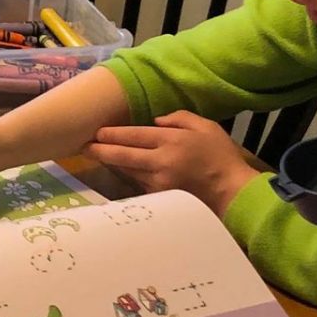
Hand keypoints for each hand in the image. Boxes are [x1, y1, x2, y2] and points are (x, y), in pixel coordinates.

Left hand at [83, 111, 259, 215]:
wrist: (233, 193)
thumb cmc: (221, 157)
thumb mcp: (205, 127)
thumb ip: (179, 119)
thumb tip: (155, 122)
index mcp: (171, 142)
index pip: (133, 136)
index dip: (112, 134)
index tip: (96, 132)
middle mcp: (160, 162)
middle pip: (122, 155)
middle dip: (100, 150)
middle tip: (83, 146)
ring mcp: (159, 183)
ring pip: (128, 170)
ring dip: (112, 163)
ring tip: (97, 155)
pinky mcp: (161, 198)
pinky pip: (139, 184)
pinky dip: (129, 176)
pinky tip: (121, 171)